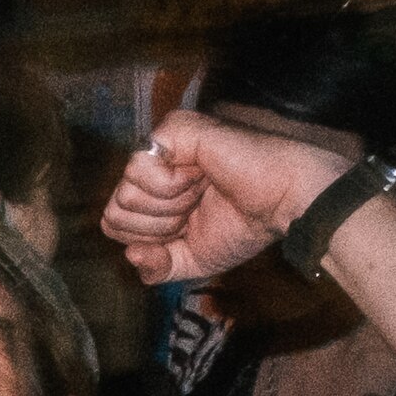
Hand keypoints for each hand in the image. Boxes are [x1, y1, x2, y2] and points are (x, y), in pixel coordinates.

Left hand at [98, 111, 354, 289]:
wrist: (282, 204)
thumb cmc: (244, 225)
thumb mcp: (191, 259)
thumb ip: (157, 266)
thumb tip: (130, 256)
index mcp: (154, 191)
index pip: (113, 223)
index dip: (148, 239)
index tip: (188, 227)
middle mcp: (154, 165)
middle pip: (114, 211)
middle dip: (158, 226)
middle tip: (195, 209)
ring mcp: (162, 144)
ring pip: (123, 193)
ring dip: (168, 207)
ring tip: (201, 191)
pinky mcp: (172, 129)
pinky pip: (138, 168)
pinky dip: (170, 186)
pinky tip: (200, 175)